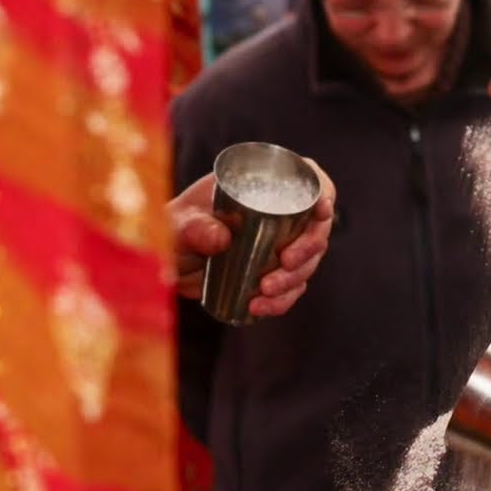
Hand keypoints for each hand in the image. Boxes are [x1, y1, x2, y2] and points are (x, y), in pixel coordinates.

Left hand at [171, 160, 335, 317]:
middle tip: (287, 262)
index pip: (308, 182)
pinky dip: (281, 301)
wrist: (167, 260)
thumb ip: (193, 226)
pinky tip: (261, 308)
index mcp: (264, 188)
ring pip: (307, 263)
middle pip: (316, 228)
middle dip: (309, 247)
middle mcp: (279, 216)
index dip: (323, 193)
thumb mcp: (178, 222)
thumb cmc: (174, 228)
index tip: (321, 209)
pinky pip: (291, 289)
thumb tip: (221, 238)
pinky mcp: (275, 275)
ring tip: (266, 291)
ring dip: (294, 279)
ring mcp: (281, 247)